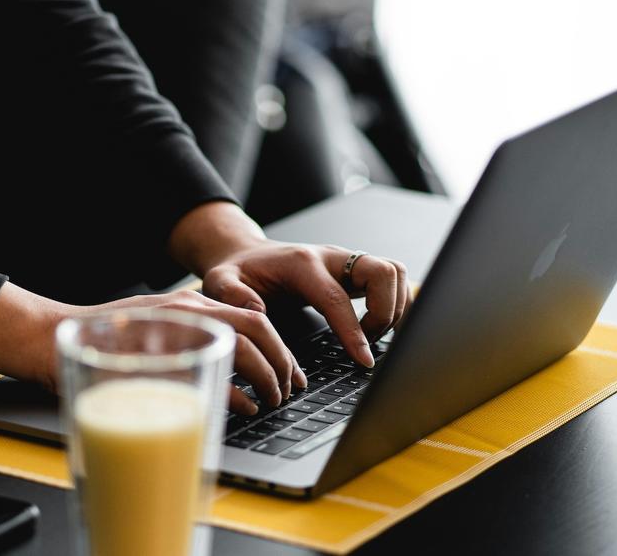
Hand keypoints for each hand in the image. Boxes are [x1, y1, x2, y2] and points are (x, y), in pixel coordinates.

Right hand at [0, 283, 300, 415]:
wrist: (47, 338)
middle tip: (290, 391)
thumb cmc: (99, 347)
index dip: (281, 347)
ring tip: (272, 400)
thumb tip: (229, 387)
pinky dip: (239, 392)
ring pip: (245, 345)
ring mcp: (173, 327)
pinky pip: (214, 368)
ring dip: (267, 377)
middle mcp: (187, 309)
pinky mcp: (158, 351)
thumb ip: (186, 352)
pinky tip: (245, 407)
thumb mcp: (151, 342)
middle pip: (259, 327)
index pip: (254, 315)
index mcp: (189, 306)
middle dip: (284, 362)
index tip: (292, 374)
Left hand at [201, 242, 409, 367]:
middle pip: (383, 272)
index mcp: (302, 264)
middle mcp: (331, 257)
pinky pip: (392, 279)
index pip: (337, 298)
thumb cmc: (237, 272)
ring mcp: (346, 262)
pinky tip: (377, 327)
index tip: (364, 360)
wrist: (246, 256)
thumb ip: (232, 295)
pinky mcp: (354, 270)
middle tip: (367, 342)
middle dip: (385, 312)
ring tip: (370, 336)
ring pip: (394, 272)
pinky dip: (395, 303)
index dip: (354, 331)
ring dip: (394, 308)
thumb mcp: (220, 282)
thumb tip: (258, 313)